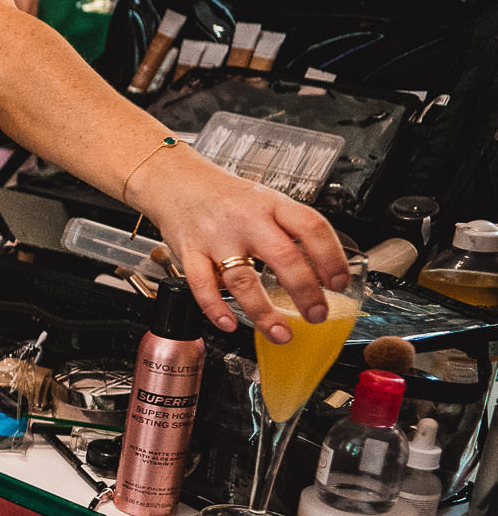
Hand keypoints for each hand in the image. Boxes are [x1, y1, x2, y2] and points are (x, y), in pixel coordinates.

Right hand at [137, 158, 349, 339]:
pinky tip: (230, 323)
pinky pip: (202, 286)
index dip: (332, 257)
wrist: (176, 182)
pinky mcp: (190, 253)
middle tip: (317, 314)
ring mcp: (216, 237)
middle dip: (305, 292)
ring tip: (281, 333)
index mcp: (272, 204)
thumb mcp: (265, 202)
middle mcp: (246, 220)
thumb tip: (321, 270)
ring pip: (242, 280)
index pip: (311, 227)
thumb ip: (290, 230)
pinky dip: (216, 308)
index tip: (340, 283)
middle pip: (283, 257)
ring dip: (264, 312)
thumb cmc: (225, 197)